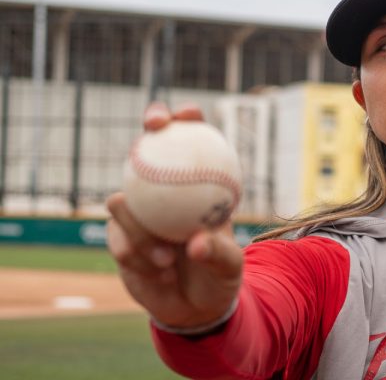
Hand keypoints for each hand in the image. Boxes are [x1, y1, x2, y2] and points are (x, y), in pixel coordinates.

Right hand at [107, 102, 242, 328]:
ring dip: (144, 233)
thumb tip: (196, 241)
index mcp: (197, 190)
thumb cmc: (219, 278)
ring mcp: (139, 213)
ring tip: (167, 260)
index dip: (187, 119)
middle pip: (152, 147)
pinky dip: (137, 257)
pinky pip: (118, 240)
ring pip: (126, 203)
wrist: (193, 308)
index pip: (194, 143)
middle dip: (151, 126)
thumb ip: (218, 253)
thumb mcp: (229, 267)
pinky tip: (157, 273)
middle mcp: (166, 193)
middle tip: (152, 128)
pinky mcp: (119, 237)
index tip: (187, 114)